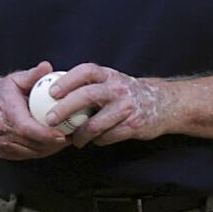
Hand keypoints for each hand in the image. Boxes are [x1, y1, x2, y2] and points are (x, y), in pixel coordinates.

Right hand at [0, 61, 71, 159]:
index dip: (47, 135)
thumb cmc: (0, 94)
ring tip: (66, 139)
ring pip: (33, 153)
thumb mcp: (15, 80)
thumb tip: (47, 67)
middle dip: (55, 143)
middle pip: (33, 144)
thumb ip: (32, 75)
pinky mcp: (4, 153)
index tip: (64, 135)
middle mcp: (2, 132)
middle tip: (73, 135)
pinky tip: (52, 143)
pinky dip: (42, 151)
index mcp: (6, 113)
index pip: (27, 129)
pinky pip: (28, 156)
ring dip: (51, 148)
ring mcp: (2, 145)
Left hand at [45, 63, 167, 146]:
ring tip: (72, 138)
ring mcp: (126, 107)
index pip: (86, 71)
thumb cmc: (125, 93)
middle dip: (65, 108)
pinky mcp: (133, 125)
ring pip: (95, 123)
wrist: (162, 104)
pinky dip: (97, 140)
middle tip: (50, 119)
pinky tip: (94, 140)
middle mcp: (117, 88)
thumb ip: (87, 84)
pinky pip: (107, 137)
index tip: (52, 92)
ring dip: (80, 134)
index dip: (67, 80)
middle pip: (87, 96)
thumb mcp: (109, 81)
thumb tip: (52, 91)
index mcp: (108, 75)